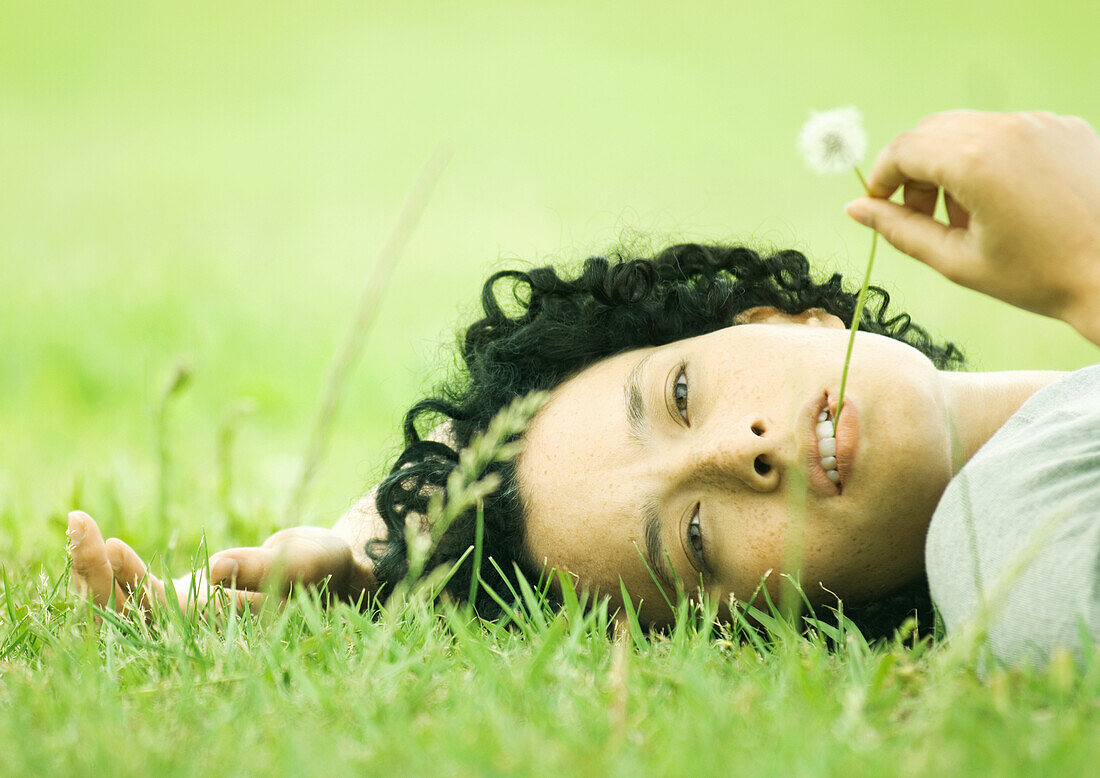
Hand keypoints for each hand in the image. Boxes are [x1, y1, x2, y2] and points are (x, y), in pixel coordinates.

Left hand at [67, 510, 375, 619]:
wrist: (332, 573)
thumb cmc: (323, 568)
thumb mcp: (303, 561)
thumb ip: (260, 568)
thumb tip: (214, 571)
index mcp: (218, 632)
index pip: (152, 615)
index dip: (120, 582)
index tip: (107, 542)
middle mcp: (192, 634)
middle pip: (122, 615)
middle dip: (92, 573)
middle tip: (77, 524)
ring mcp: (182, 619)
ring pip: (119, 603)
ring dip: (92, 567)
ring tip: (76, 521)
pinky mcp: (181, 600)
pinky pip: (132, 589)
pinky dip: (111, 565)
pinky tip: (96, 536)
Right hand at [845, 110, 1099, 343]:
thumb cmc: (1038, 276)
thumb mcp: (956, 260)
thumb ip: (899, 230)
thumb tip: (854, 209)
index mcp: (975, 161)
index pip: (903, 149)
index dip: (881, 179)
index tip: (879, 208)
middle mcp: (1006, 129)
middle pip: (931, 132)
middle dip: (913, 171)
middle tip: (922, 217)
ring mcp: (1039, 123)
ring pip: (967, 128)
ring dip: (949, 164)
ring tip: (968, 215)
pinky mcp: (1064, 126)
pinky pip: (1006, 131)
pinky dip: (988, 158)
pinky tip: (1004, 202)